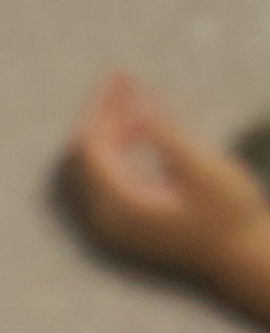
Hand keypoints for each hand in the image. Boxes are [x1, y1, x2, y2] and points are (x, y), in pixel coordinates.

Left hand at [67, 70, 269, 277]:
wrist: (244, 260)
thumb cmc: (230, 216)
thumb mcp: (204, 170)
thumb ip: (166, 137)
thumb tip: (136, 107)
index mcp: (118, 205)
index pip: (90, 146)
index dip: (102, 106)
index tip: (121, 73)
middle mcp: (107, 215)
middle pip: (88, 152)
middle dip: (103, 111)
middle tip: (124, 75)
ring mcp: (115, 219)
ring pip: (100, 162)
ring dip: (113, 125)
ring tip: (135, 91)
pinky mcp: (129, 219)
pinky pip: (113, 173)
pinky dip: (123, 144)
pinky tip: (143, 122)